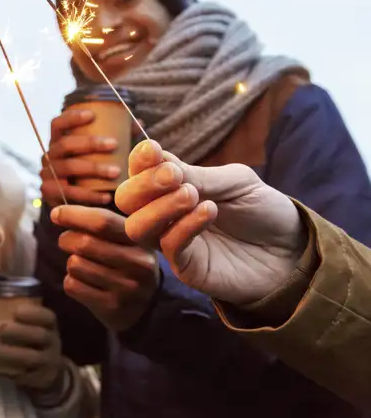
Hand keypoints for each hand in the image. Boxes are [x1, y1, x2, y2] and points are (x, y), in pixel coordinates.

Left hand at [0, 302, 62, 390]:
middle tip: (0, 328)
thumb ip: (16, 318)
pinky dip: (15, 374)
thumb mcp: (31, 327)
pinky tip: (1, 370)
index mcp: (50, 326)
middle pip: (41, 336)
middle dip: (20, 331)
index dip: (34, 313)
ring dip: (14, 353)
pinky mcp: (43, 379)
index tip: (16, 311)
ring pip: (35, 358)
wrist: (48, 368)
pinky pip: (30, 377)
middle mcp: (53, 343)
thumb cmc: (31, 340)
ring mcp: (50, 362)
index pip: (48, 317)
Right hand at [41, 109, 120, 207]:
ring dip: (93, 168)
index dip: (71, 117)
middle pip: (65, 143)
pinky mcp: (49, 194)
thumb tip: (138, 123)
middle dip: (90, 142)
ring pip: (68, 167)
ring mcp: (47, 174)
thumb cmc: (92, 174)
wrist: (74, 208)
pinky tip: (106, 196)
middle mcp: (50, 156)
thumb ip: (117, 140)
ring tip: (116, 172)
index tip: (92, 115)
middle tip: (114, 144)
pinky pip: (68, 192)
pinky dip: (89, 194)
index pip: (58, 124)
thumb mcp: (101, 155)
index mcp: (58, 142)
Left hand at [50, 204, 158, 330]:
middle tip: (66, 241)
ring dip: (72, 262)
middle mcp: (137, 263)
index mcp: (140, 239)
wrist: (148, 305)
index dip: (74, 215)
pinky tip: (84, 282)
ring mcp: (126, 287)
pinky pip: (73, 286)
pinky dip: (71, 281)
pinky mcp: (111, 307)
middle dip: (66, 239)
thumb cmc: (128, 261)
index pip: (103, 221)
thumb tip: (59, 213)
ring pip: (75, 265)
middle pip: (85, 243)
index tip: (56, 214)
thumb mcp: (126, 239)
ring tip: (83, 265)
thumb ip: (100, 223)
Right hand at [115, 140, 306, 304]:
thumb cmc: (263, 212)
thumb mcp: (236, 182)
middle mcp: (163, 213)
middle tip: (173, 176)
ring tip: (191, 195)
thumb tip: (159, 162)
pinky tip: (209, 211)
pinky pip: (169, 247)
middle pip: (126, 199)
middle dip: (143, 183)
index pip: (139, 171)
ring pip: (136, 227)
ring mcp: (171, 241)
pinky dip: (184, 226)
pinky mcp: (185, 267)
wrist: (292, 252)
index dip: (140, 159)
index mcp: (171, 187)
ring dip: (158, 207)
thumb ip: (198, 175)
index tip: (152, 149)